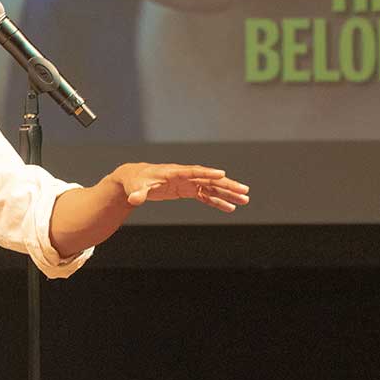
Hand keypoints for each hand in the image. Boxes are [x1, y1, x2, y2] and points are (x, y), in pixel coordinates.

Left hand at [109, 163, 250, 212]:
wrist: (136, 179)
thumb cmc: (136, 181)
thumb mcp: (136, 188)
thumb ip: (138, 194)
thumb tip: (134, 200)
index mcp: (174, 172)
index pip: (193, 171)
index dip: (207, 173)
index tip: (222, 174)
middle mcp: (184, 176)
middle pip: (209, 179)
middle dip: (227, 185)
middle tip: (244, 191)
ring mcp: (187, 182)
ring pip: (211, 187)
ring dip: (227, 194)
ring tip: (244, 200)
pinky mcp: (187, 190)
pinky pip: (206, 196)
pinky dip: (217, 201)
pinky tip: (230, 207)